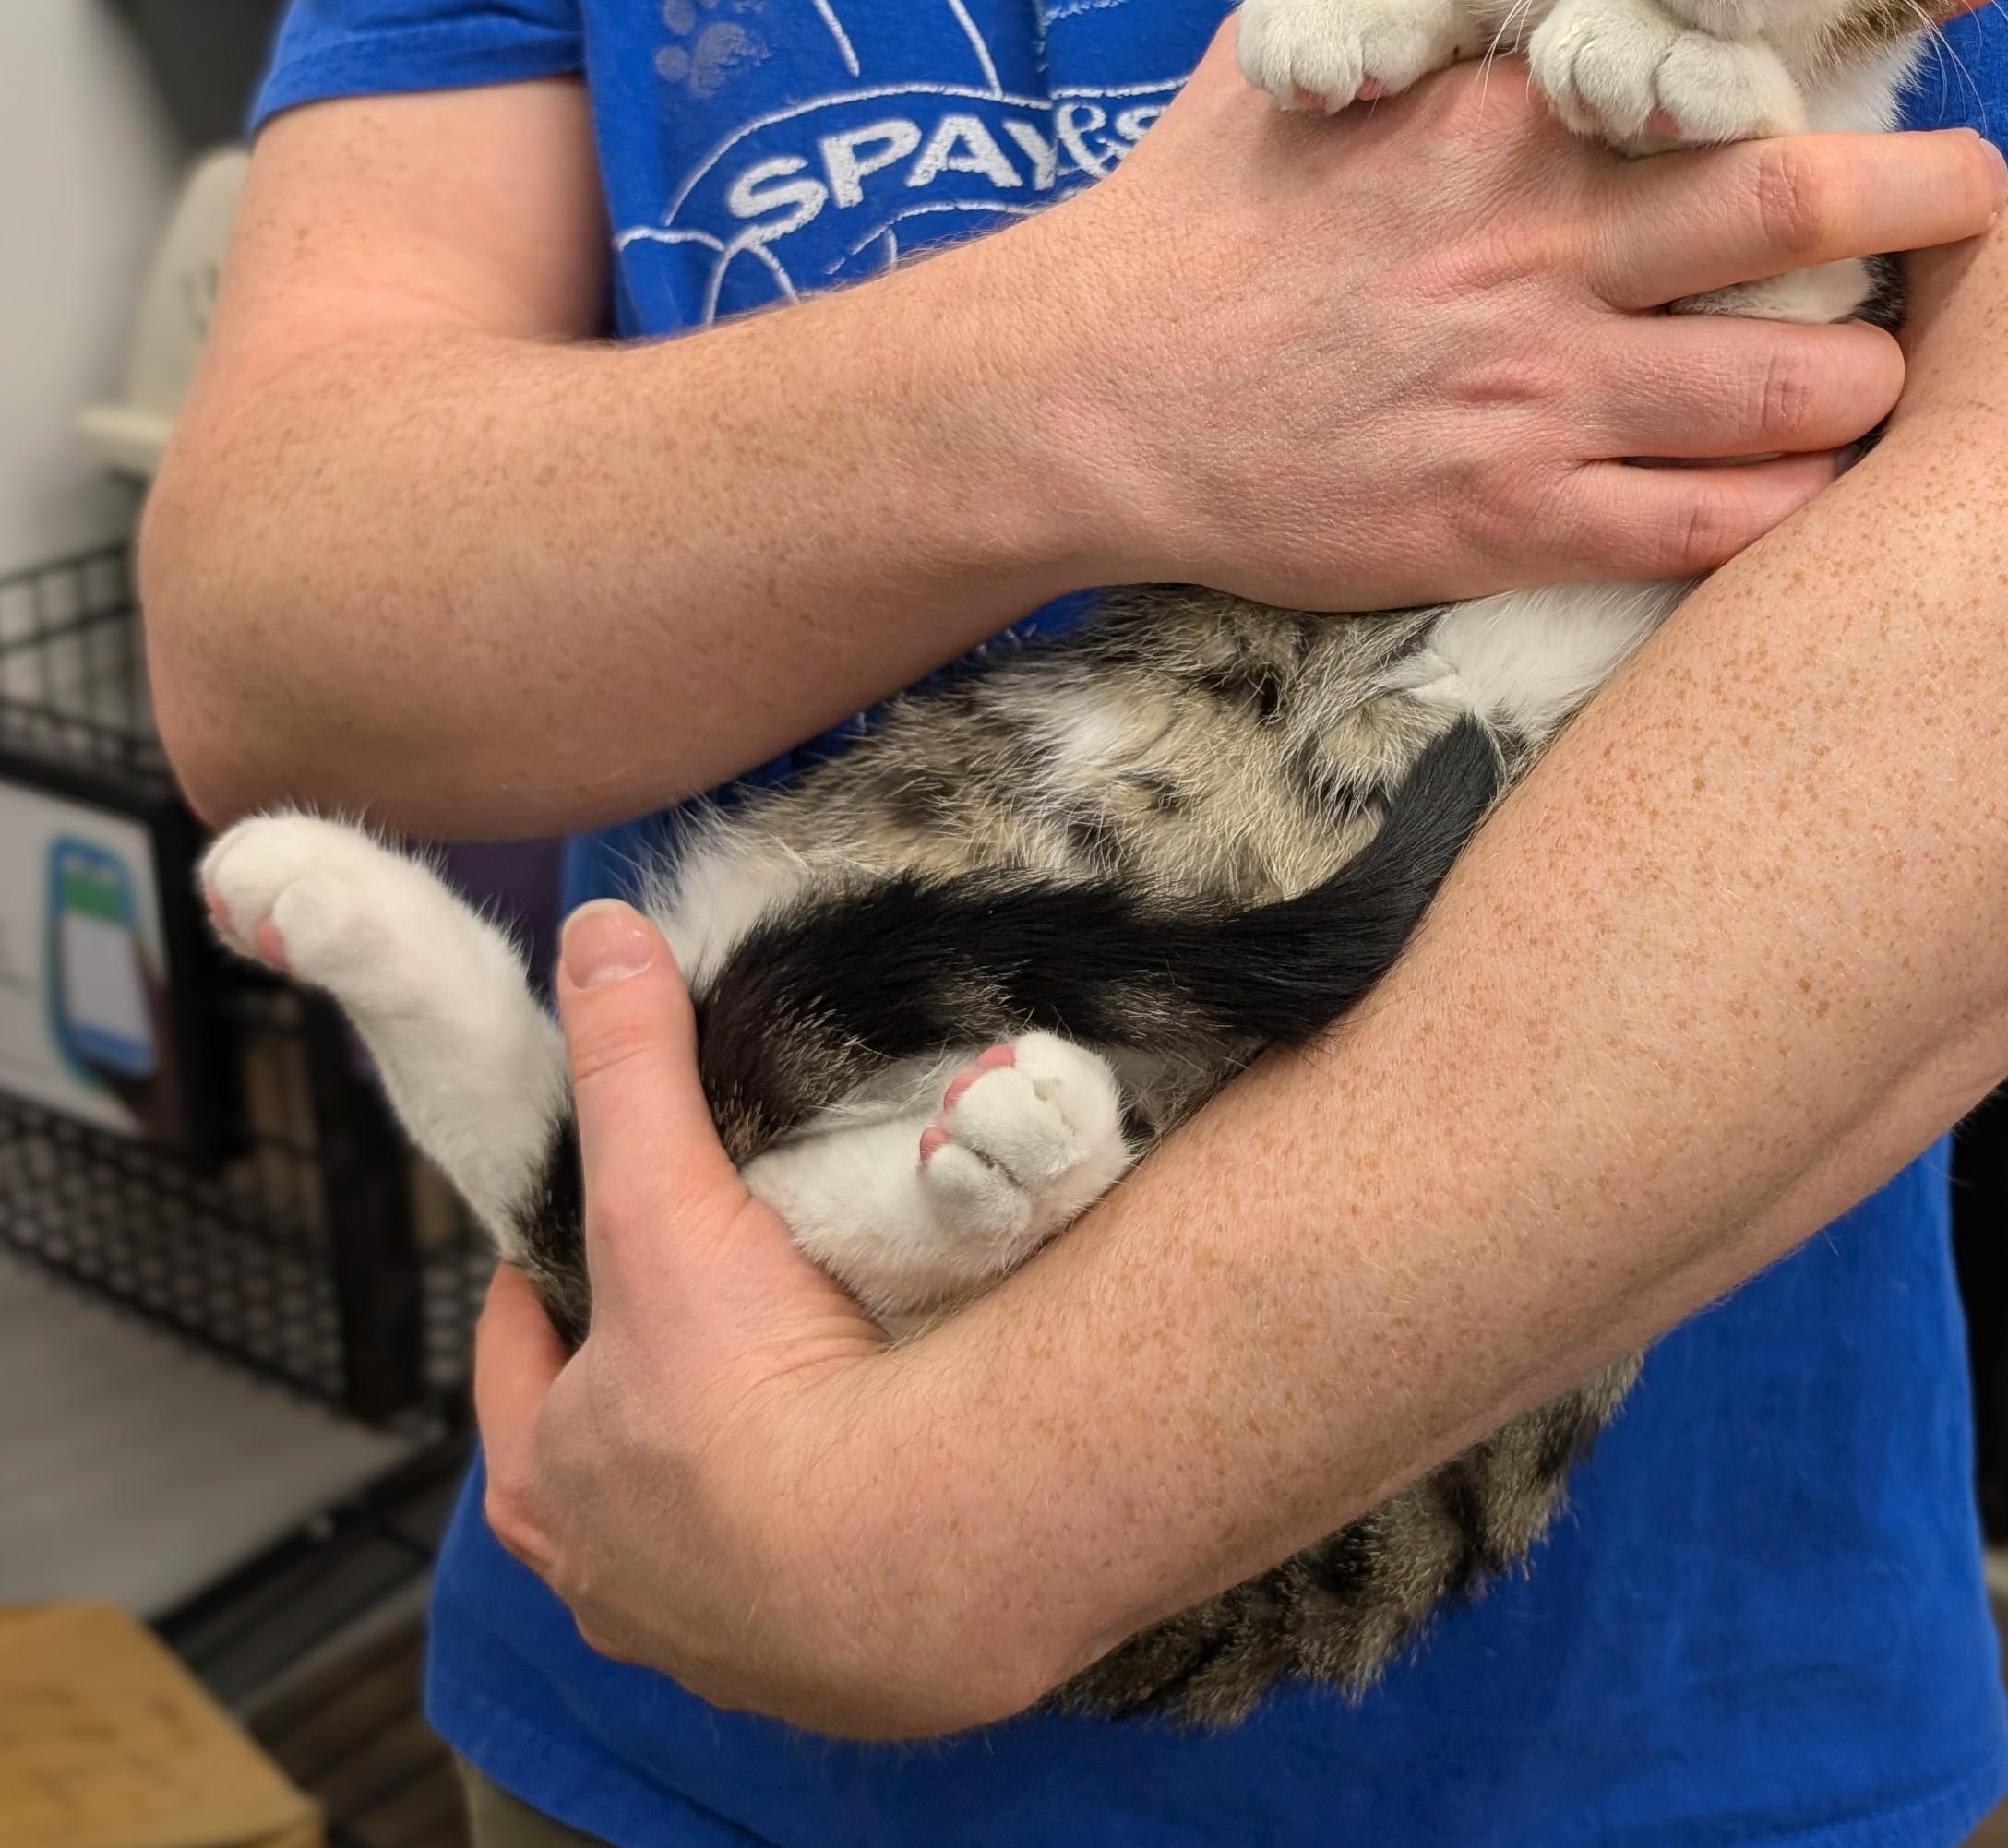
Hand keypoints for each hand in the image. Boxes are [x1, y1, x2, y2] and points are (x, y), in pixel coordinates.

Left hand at [473, 903, 1019, 1737]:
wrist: (899, 1559)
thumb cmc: (752, 1400)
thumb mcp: (667, 1205)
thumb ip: (635, 1068)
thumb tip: (597, 933)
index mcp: (552, 1479)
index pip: (520, 1369)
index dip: (542, 1299)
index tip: (569, 1249)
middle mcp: (613, 1578)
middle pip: (603, 1462)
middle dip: (638, 1390)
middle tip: (698, 1310)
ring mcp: (718, 1634)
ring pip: (699, 1536)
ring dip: (730, 1472)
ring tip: (791, 1391)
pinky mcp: (829, 1661)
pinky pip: (810, 1580)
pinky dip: (828, 1526)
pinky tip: (872, 1477)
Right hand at [1007, 0, 2007, 611]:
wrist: (1081, 396)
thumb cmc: (1190, 221)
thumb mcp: (1296, 58)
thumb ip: (1423, 0)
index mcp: (1496, 114)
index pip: (1718, 52)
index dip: (1861, 34)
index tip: (1953, 4)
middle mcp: (1537, 243)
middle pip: (1802, 204)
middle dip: (1936, 196)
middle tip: (1988, 198)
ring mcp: (1531, 391)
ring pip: (1789, 386)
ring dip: (1873, 377)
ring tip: (1889, 371)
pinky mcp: (1505, 519)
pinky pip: (1708, 526)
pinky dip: (1789, 509)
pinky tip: (1811, 491)